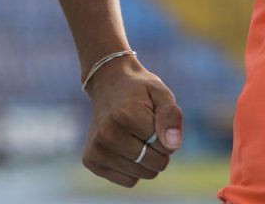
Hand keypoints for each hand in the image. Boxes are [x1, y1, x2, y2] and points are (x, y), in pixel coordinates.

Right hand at [81, 55, 183, 187]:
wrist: (109, 85)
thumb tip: (173, 146)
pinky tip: (125, 148)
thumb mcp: (162, 94)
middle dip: (159, 150)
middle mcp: (107, 134)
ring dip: (146, 160)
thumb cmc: (140, 91)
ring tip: (135, 137)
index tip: (156, 119)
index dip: (167, 135)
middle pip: (154, 163)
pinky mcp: (91, 161)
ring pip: (141, 174)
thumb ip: (171, 116)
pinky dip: (133, 169)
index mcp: (126, 116)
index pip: (165, 147)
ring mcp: (96, 149)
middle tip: (147, 129)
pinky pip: (128, 181)